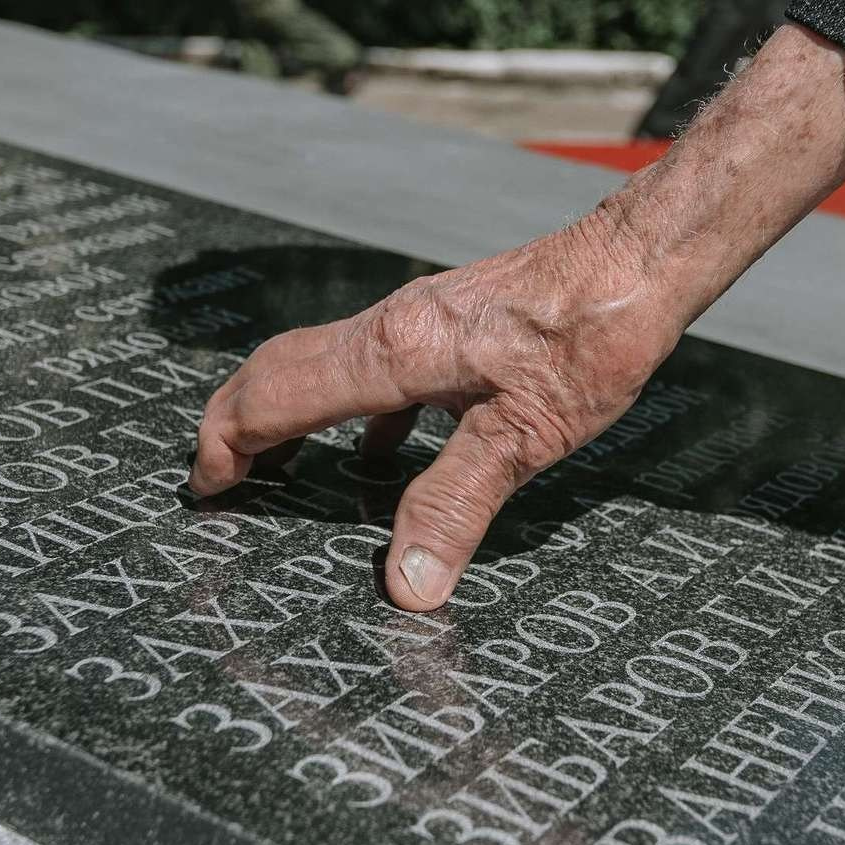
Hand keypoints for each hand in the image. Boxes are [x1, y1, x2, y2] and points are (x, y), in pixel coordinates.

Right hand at [191, 26, 844, 610]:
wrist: (640, 260)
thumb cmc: (591, 336)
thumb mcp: (525, 436)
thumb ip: (454, 506)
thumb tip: (403, 584)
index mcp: (392, 353)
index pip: (274, 395)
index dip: (228, 445)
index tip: (204, 490)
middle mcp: (391, 326)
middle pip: (280, 369)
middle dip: (236, 424)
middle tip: (214, 480)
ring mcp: (420, 317)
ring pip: (323, 363)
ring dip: (287, 413)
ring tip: (276, 470)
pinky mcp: (454, 321)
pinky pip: (374, 365)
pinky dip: (350, 410)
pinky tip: (379, 450)